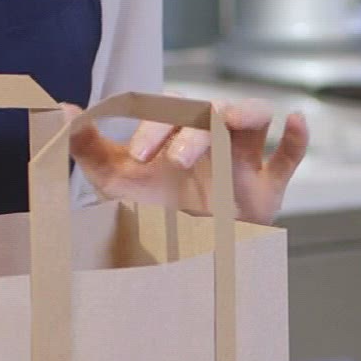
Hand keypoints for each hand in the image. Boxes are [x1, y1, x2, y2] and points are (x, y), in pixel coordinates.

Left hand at [69, 99, 308, 224]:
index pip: (170, 109)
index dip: (156, 126)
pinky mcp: (268, 185)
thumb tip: (61, 110)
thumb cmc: (153, 208)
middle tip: (175, 162)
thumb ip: (88, 146)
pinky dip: (298, 138)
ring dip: (243, 115)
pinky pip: (290, 155)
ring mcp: (243, 158)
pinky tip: (297, 121)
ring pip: (255, 117)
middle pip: (211, 108)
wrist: (183, 252)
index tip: (140, 156)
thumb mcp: (115, 180)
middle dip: (193, 131)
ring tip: (229, 125)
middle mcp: (211, 136)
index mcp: (177, 129)